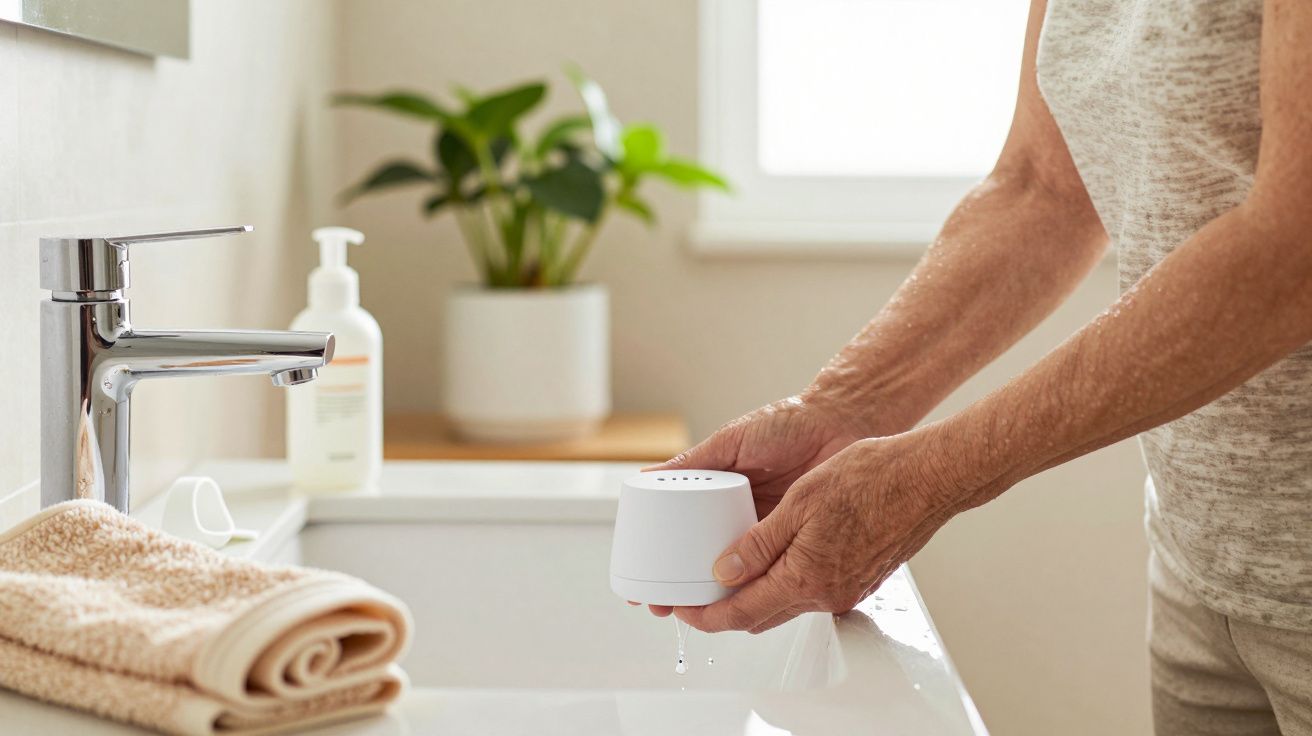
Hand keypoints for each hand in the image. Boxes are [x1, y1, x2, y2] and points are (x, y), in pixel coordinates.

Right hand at [630, 393, 873, 615]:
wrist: (839, 420)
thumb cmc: (787, 422)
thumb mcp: (732, 442)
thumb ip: (694, 462)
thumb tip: (648, 475)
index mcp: (720, 493)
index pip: (683, 533)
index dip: (662, 559)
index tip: (644, 580)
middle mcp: (741, 515)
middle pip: (707, 560)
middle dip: (683, 587)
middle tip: (662, 604)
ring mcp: (768, 529)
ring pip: (738, 571)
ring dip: (717, 594)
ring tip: (697, 610)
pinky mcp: (795, 537)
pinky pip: (772, 565)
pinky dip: (758, 582)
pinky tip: (741, 594)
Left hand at [672, 427, 963, 633]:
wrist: (928, 478)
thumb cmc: (871, 479)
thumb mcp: (800, 503)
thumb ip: (758, 544)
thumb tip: (724, 571)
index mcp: (806, 578)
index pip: (741, 612)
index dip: (706, 614)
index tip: (683, 609)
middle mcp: (827, 595)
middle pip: (761, 615)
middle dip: (725, 609)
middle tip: (698, 593)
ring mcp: (846, 590)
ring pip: (786, 603)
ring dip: (756, 594)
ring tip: (729, 571)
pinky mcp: (859, 579)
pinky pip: (811, 590)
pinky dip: (785, 582)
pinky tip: (776, 558)